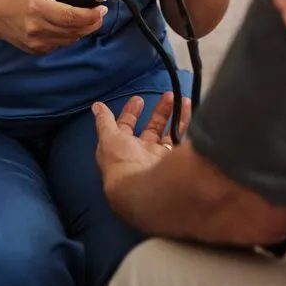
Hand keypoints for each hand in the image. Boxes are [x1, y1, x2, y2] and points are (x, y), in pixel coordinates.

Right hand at [0, 0, 106, 54]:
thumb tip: (84, 0)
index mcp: (40, 8)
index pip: (72, 16)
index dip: (91, 15)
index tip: (102, 9)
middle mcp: (39, 27)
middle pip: (74, 30)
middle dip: (92, 23)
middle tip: (100, 14)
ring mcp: (38, 42)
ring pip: (70, 40)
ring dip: (83, 31)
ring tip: (89, 20)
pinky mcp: (37, 51)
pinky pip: (61, 45)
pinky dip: (70, 37)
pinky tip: (70, 28)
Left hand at [92, 93, 177, 221]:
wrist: (145, 190)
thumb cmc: (122, 163)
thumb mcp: (109, 139)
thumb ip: (104, 122)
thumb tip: (96, 107)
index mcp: (122, 150)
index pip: (125, 128)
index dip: (130, 113)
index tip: (138, 99)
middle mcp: (141, 155)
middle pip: (151, 129)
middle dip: (158, 112)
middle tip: (167, 95)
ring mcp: (159, 159)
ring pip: (168, 133)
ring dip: (174, 115)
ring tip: (180, 98)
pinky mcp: (174, 162)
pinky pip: (181, 139)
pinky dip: (186, 123)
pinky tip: (188, 109)